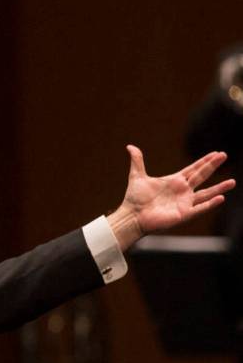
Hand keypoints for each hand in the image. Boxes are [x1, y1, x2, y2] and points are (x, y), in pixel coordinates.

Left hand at [107, 145, 234, 249]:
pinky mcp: (183, 214)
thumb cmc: (135, 199)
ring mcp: (184, 203)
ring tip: (232, 182)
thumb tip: (130, 146)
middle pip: (201, 176)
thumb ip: (137, 161)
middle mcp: (182, 191)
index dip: (204, 161)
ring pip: (206, 193)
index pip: (193, 169)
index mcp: (174, 181)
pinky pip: (200, 208)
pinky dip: (210, 204)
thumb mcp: (137, 176)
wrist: (131, 216)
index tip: (216, 153)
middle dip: (212, 166)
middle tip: (224, 155)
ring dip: (219, 188)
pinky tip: (220, 198)